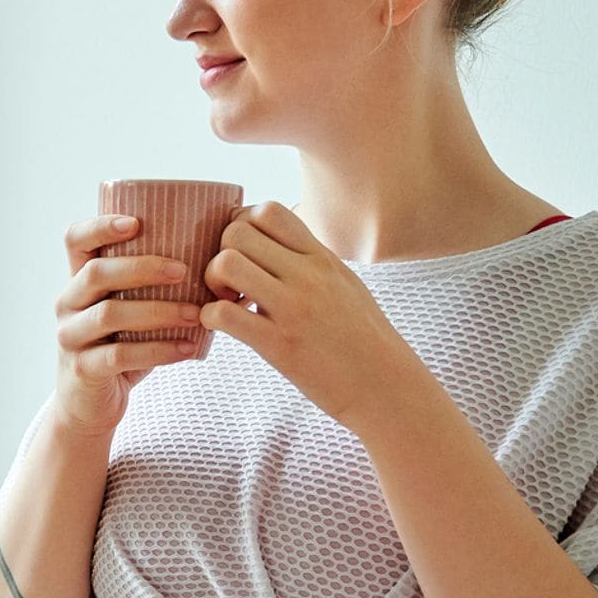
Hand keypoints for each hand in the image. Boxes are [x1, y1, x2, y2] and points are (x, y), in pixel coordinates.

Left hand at [200, 200, 415, 431]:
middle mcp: (309, 276)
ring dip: (213, 281)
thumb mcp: (344, 284)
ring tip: (228, 302)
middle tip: (231, 282)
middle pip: (238, 231)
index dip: (243, 227)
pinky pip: (224, 314)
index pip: (269, 211)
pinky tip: (225, 327)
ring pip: (227, 263)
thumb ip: (310, 261)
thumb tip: (277, 246)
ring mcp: (294, 309)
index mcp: (322, 258)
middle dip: (221, 252)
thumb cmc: (363, 339)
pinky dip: (211, 317)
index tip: (247, 255)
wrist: (386, 386)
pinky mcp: (280, 345)